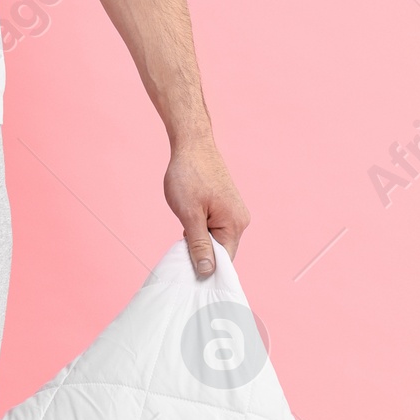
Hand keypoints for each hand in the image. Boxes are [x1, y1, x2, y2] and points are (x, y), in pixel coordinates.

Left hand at [164, 134, 249, 275]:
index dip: (206, 270)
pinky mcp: (226, 206)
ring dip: (199, 241)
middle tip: (179, 252)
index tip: (187, 275)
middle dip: (201, 254)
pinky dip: (200, 231)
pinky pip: (214, 228)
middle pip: (221, 252)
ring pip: (215, 239)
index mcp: (235, 224)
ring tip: (183, 232)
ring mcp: (234, 212)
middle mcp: (240, 220)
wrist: (192, 145)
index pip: (224, 261)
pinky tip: (187, 223)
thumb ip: (199, 245)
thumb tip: (206, 271)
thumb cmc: (189, 176)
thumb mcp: (189, 215)